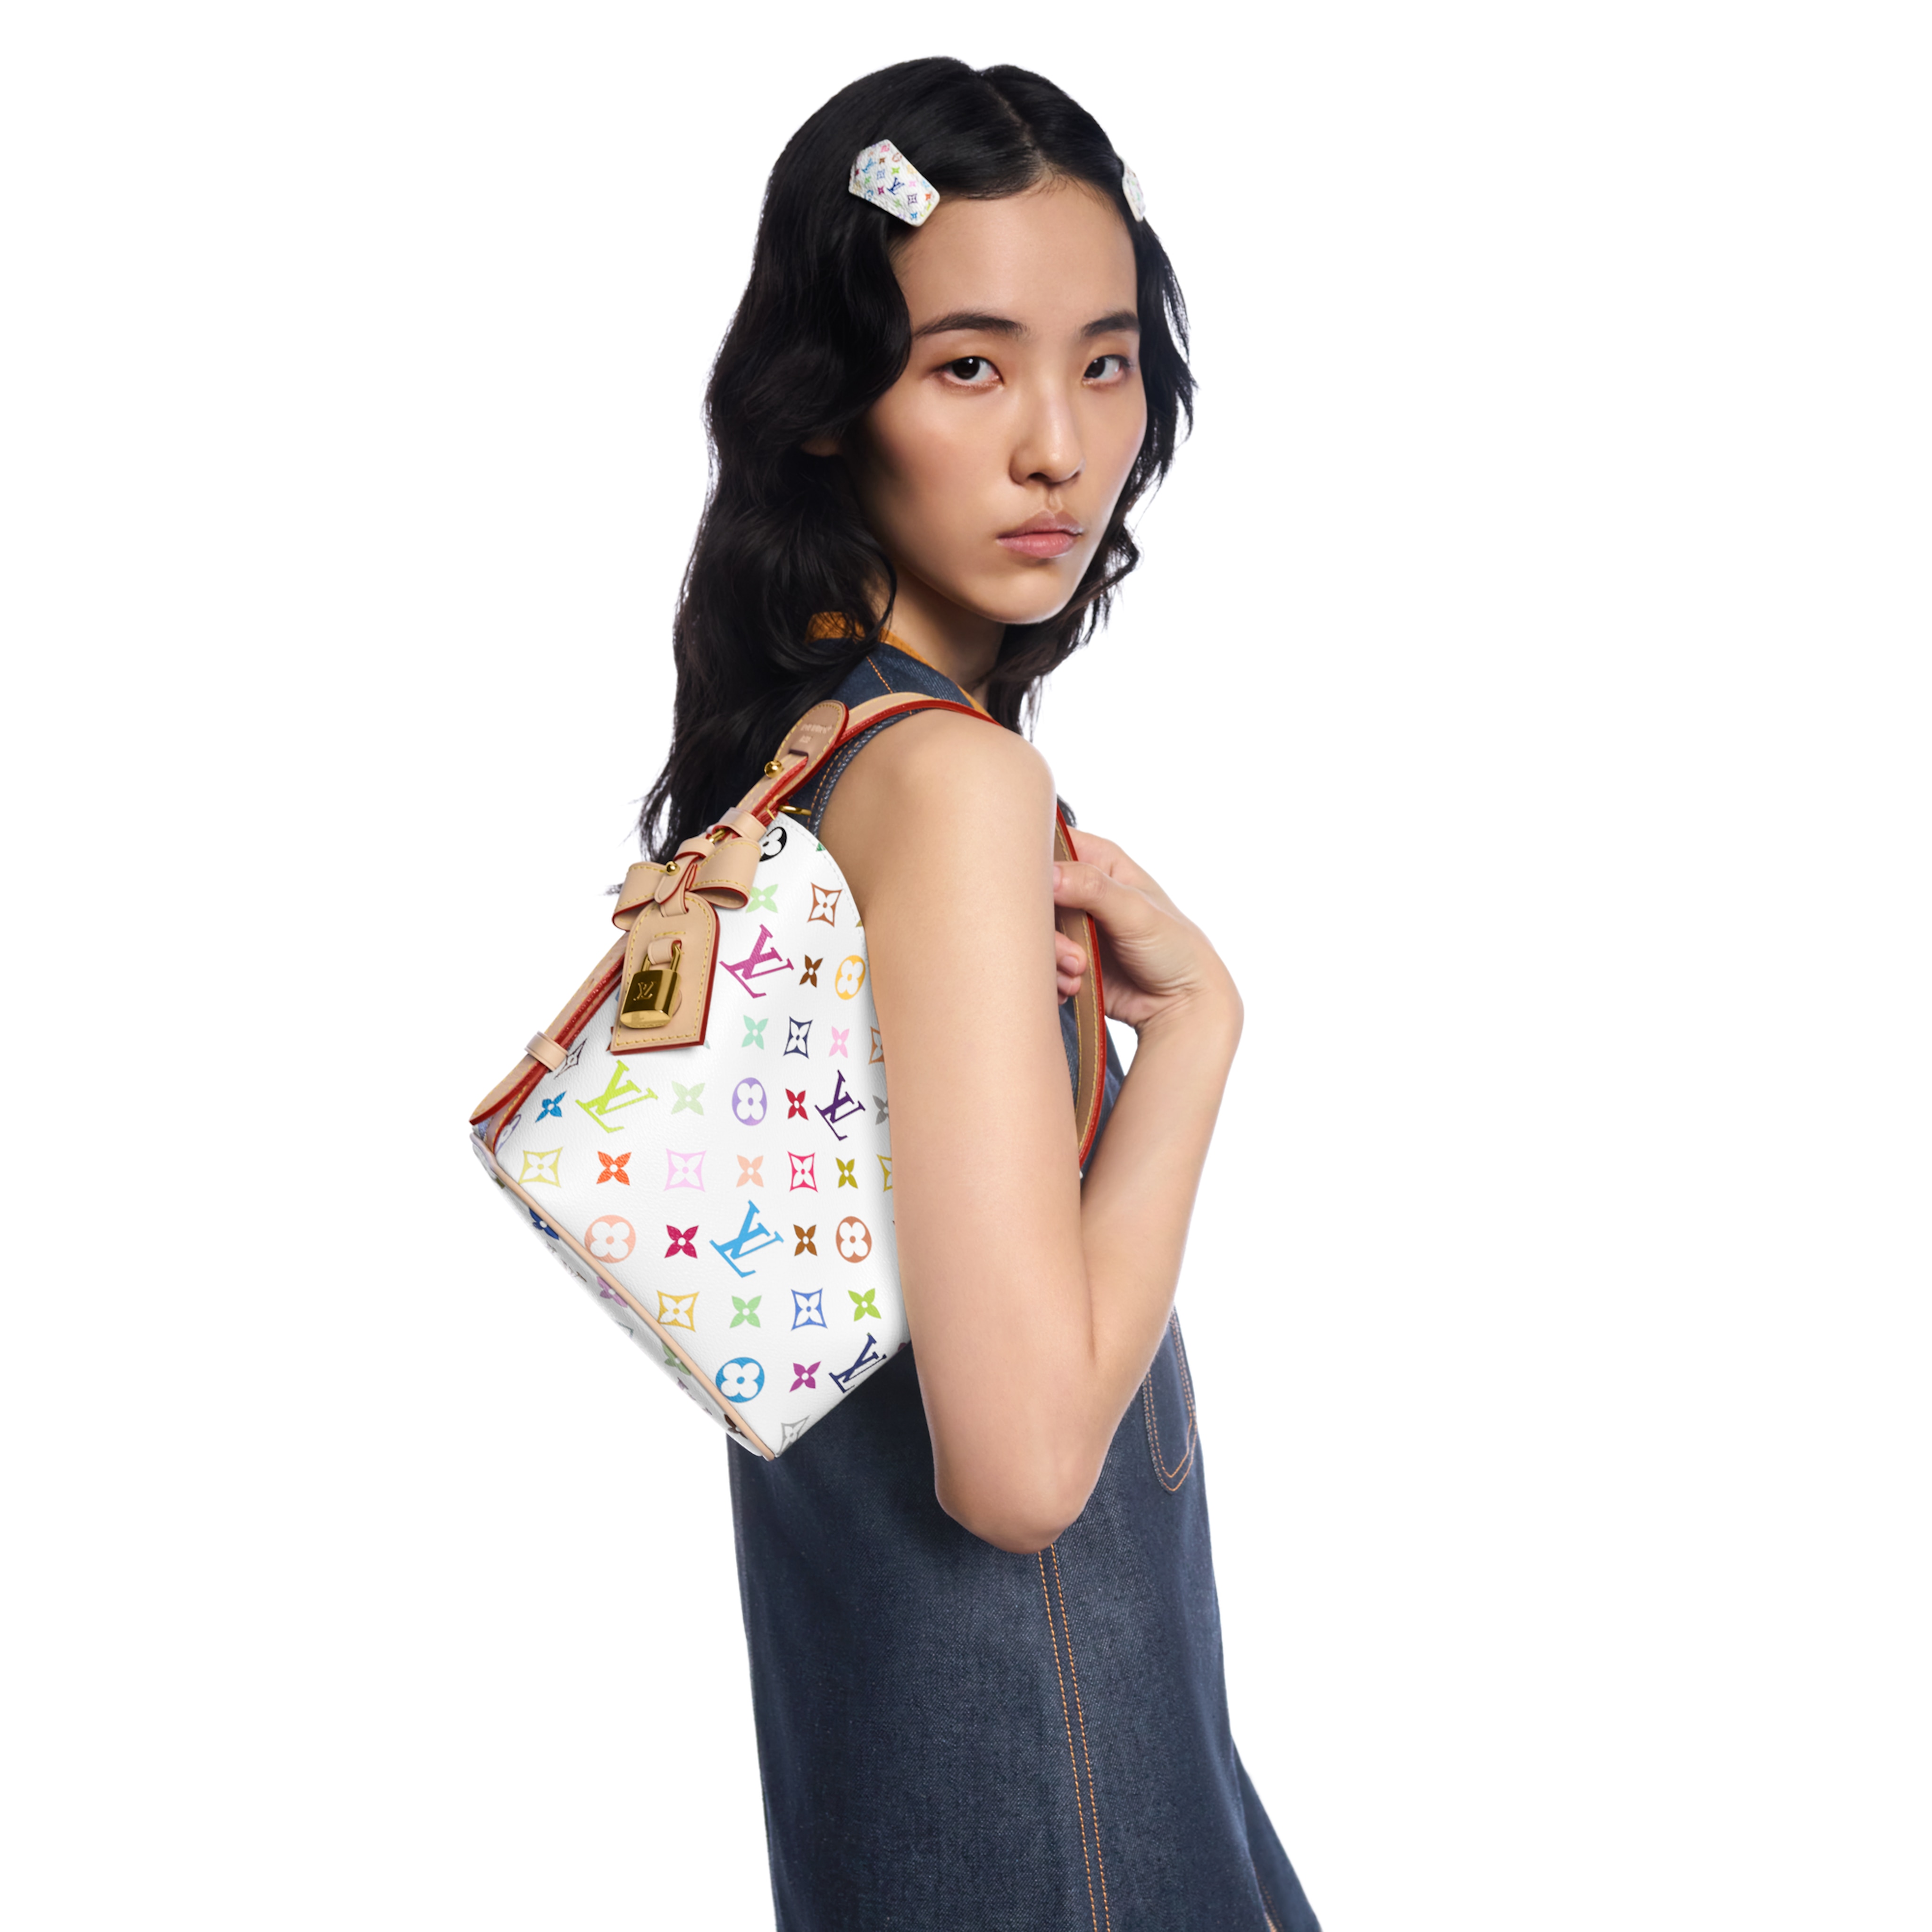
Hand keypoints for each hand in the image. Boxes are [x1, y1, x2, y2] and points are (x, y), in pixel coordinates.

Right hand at [1050, 831, 1240, 1034]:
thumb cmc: (1174, 948)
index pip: (1051, 845)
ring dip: (1050, 956)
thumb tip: (1050, 876)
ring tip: (1079, 970)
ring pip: (1033, 932)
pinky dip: (1051, 977)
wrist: (1179, 1004)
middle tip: (1070, 950)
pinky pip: (1040, 962)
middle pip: (1034, 893)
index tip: (1036, 891)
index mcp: (1099, 862)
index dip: (1035, 864)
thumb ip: (1093, 888)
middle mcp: (1081, 890)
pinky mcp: (1066, 957)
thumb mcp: (1136, 911)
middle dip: (1043, 926)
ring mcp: (1072, 925)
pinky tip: (1074, 984)